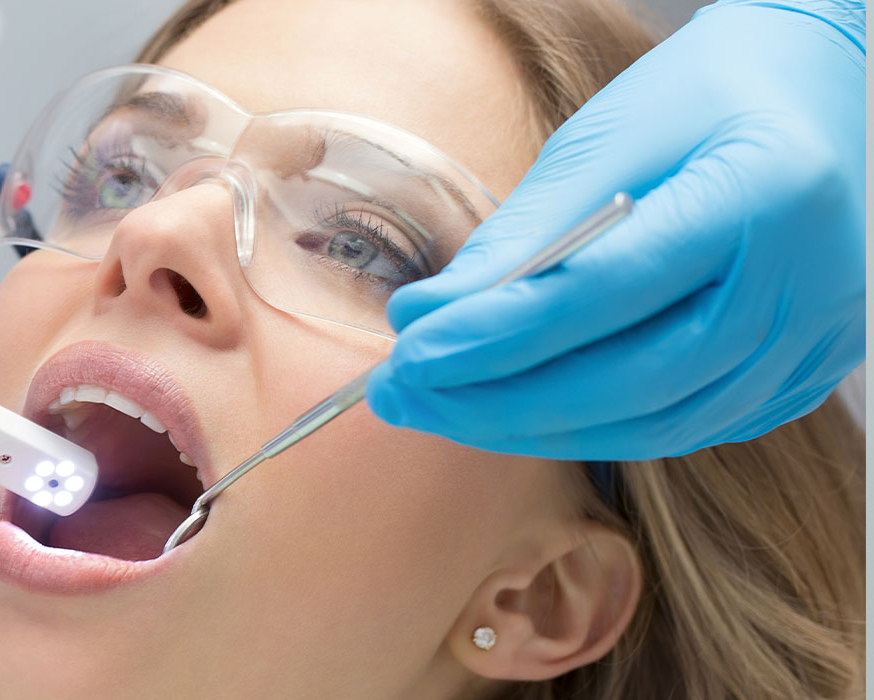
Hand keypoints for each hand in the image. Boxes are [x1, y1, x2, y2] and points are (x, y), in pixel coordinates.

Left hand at [365, 0, 864, 459]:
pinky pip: (687, 427)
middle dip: (497, 400)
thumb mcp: (607, 138)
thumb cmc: (704, 99)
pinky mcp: (805, 374)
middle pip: (630, 381)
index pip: (602, 293)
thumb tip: (427, 319)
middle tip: (401, 396)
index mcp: (761, 197)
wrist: (821, 97)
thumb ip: (523, 234)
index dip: (494, 337)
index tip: (408, 356)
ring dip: (534, 428)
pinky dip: (595, 428)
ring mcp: (814, 341)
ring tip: (441, 406)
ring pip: (657, 424)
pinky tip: (520, 411)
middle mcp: (806, 286)